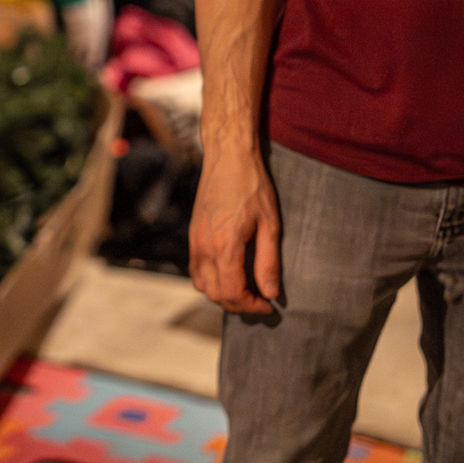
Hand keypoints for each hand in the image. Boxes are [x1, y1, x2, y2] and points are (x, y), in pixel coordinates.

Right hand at [189, 149, 280, 313]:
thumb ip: (268, 262)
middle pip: (215, 294)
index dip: (252, 306)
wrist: (227, 156)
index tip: (269, 305)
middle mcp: (203, 247)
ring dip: (222, 294)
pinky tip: (229, 273)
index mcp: (224, 246)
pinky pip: (195, 269)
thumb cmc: (252, 186)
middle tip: (260, 300)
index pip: (233, 293)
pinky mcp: (192, 234)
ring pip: (201, 284)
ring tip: (245, 289)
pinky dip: (210, 280)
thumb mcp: (269, 224)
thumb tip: (270, 292)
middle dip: (238, 304)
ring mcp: (194, 240)